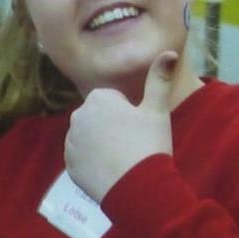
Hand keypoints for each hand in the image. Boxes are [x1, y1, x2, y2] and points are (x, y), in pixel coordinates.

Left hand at [64, 51, 177, 201]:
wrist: (137, 186)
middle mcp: (77, 116)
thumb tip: (170, 51)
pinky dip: (93, 163)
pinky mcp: (69, 164)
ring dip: (101, 144)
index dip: (129, 114)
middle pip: (99, 118)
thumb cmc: (148, 143)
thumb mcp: (157, 110)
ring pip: (89, 138)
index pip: (113, 101)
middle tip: (132, 144)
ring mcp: (70, 141)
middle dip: (112, 127)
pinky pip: (82, 158)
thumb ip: (159, 79)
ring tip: (123, 158)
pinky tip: (111, 171)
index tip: (138, 128)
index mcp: (97, 99)